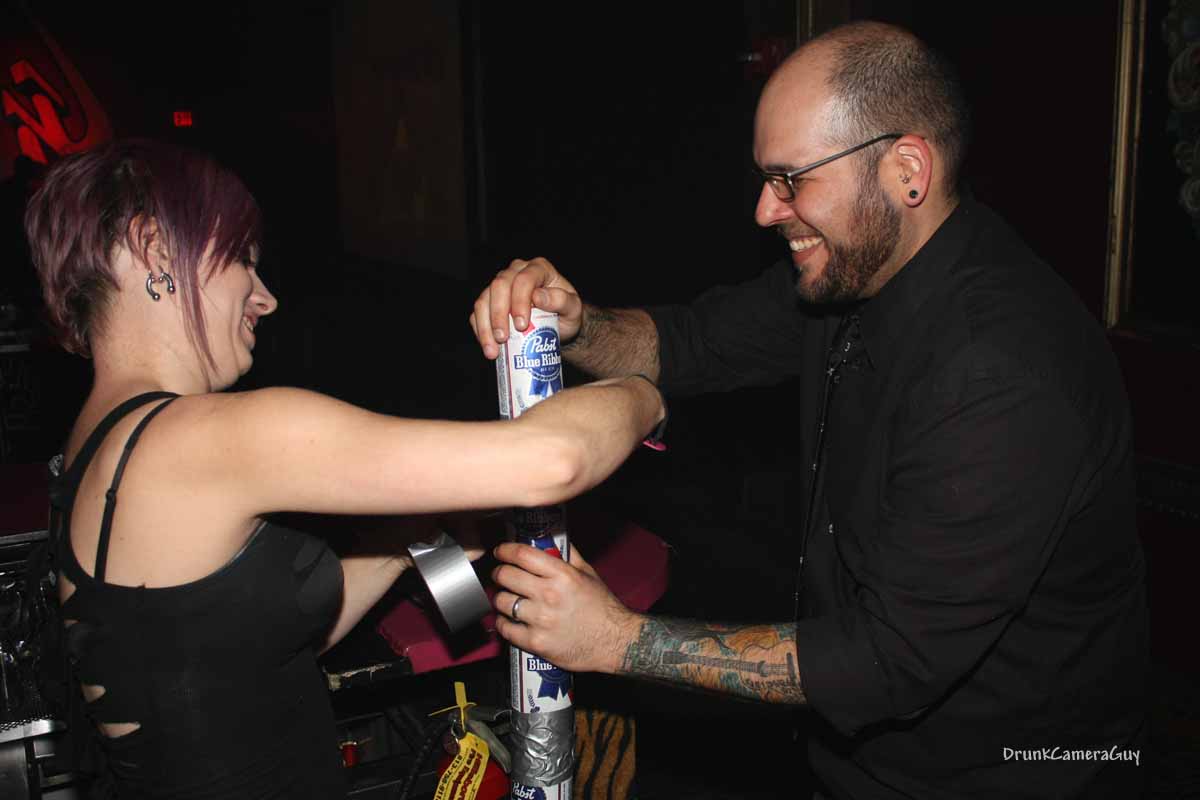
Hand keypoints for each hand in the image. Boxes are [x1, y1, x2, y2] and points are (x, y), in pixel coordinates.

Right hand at [470, 257, 582, 359]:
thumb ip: (561, 300)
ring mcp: (500, 286)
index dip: (519, 301)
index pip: (524, 279)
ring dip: (485, 326)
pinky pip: (478, 313)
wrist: (559, 326)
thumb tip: (538, 296)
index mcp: (538, 269)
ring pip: (483, 300)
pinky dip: (480, 331)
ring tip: (492, 350)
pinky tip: (488, 347)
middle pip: (499, 286)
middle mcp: (516, 272)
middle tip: (503, 339)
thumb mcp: (573, 309)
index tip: (522, 325)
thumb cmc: (567, 314)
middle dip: (498, 314)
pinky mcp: (490, 302)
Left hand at [491, 542, 640, 673]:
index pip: (522, 555)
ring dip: (501, 598)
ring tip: (507, 598)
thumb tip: (550, 540)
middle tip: (502, 575)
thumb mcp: (588, 573)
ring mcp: (541, 620)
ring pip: (502, 601)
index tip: (500, 551)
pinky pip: (505, 628)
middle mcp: (549, 595)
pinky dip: (503, 622)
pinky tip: (510, 619)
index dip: (505, 550)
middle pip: (506, 576)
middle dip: (499, 573)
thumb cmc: (602, 607)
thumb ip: (568, 555)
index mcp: (562, 575)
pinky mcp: (536, 642)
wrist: (615, 642)